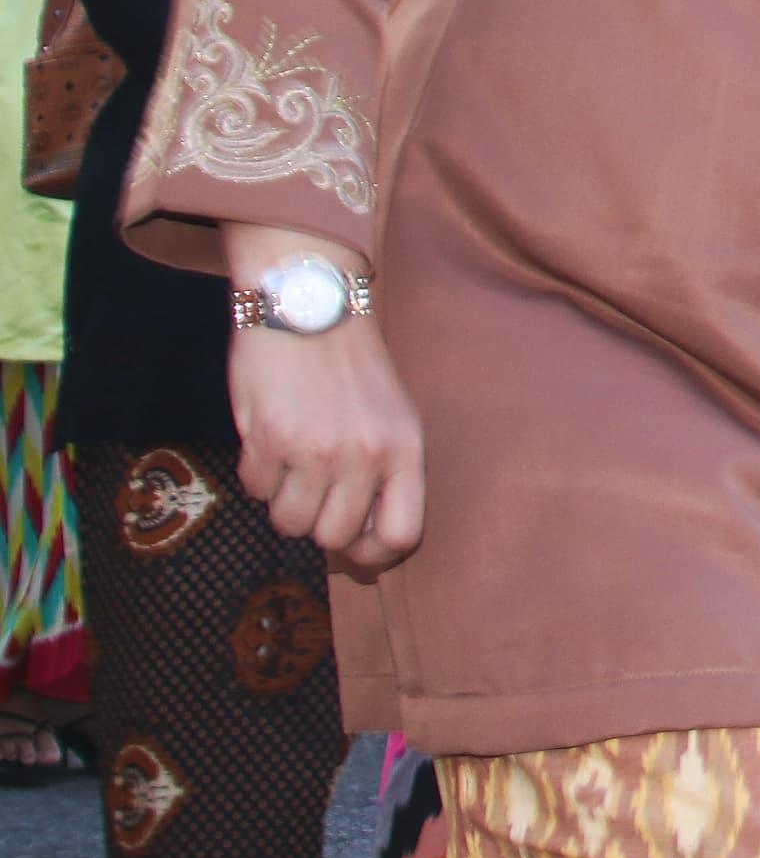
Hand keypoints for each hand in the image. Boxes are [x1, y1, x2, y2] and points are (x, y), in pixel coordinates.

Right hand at [221, 223, 422, 574]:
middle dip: (319, 523)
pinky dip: (257, 472)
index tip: (356, 546)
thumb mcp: (391, 415)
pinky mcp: (269, 439)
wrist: (310, 305)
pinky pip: (256, 489)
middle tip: (313, 489)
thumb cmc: (352, 367)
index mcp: (404, 447)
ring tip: (292, 462)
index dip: (374, 552)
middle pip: (335, 538)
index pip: (402, 534)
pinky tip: (269, 437)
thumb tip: (366, 550)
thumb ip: (385, 474)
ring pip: (290, 522)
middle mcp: (364, 454)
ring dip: (284, 500)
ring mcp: (316, 449)